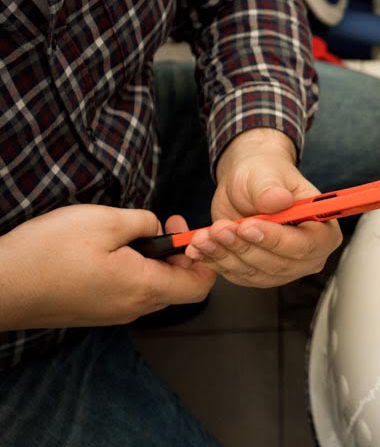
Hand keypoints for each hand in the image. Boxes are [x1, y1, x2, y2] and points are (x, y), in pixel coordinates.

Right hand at [0, 205, 215, 329]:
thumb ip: (143, 221)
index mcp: (144, 287)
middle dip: (178, 253)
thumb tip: (156, 226)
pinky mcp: (95, 312)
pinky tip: (110, 249)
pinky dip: (132, 270)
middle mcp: (134, 307)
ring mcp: (113, 313)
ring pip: (152, 287)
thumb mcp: (105, 220)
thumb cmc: (49, 253)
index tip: (189, 232)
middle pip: (177, 285)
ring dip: (153, 260)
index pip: (200, 286)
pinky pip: (128, 291)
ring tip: (132, 232)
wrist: (0, 286)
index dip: (206, 258)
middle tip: (163, 222)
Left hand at [186, 127, 341, 287]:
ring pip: (254, 272)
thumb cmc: (265, 176)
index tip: (248, 226)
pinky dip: (216, 261)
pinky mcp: (258, 274)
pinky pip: (237, 275)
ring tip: (206, 234)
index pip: (305, 245)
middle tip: (221, 228)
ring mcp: (283, 268)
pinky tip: (201, 247)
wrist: (246, 184)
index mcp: (323, 230)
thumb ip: (271, 188)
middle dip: (245, 247)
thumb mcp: (266, 174)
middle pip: (278, 264)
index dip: (276, 239)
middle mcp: (308, 255)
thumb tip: (278, 200)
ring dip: (226, 254)